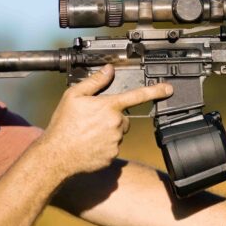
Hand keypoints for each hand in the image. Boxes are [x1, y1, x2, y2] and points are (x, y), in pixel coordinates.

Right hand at [41, 65, 171, 177]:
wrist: (57, 155)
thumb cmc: (63, 125)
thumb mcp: (74, 96)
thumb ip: (94, 82)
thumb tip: (108, 70)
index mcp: (109, 106)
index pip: (137, 95)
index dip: (155, 91)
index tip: (168, 89)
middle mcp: (116, 123)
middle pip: (123, 118)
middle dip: (112, 117)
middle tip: (92, 120)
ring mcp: (115, 141)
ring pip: (118, 133)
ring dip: (107, 132)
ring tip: (87, 133)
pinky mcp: (112, 155)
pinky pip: (112, 147)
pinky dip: (103, 146)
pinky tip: (88, 144)